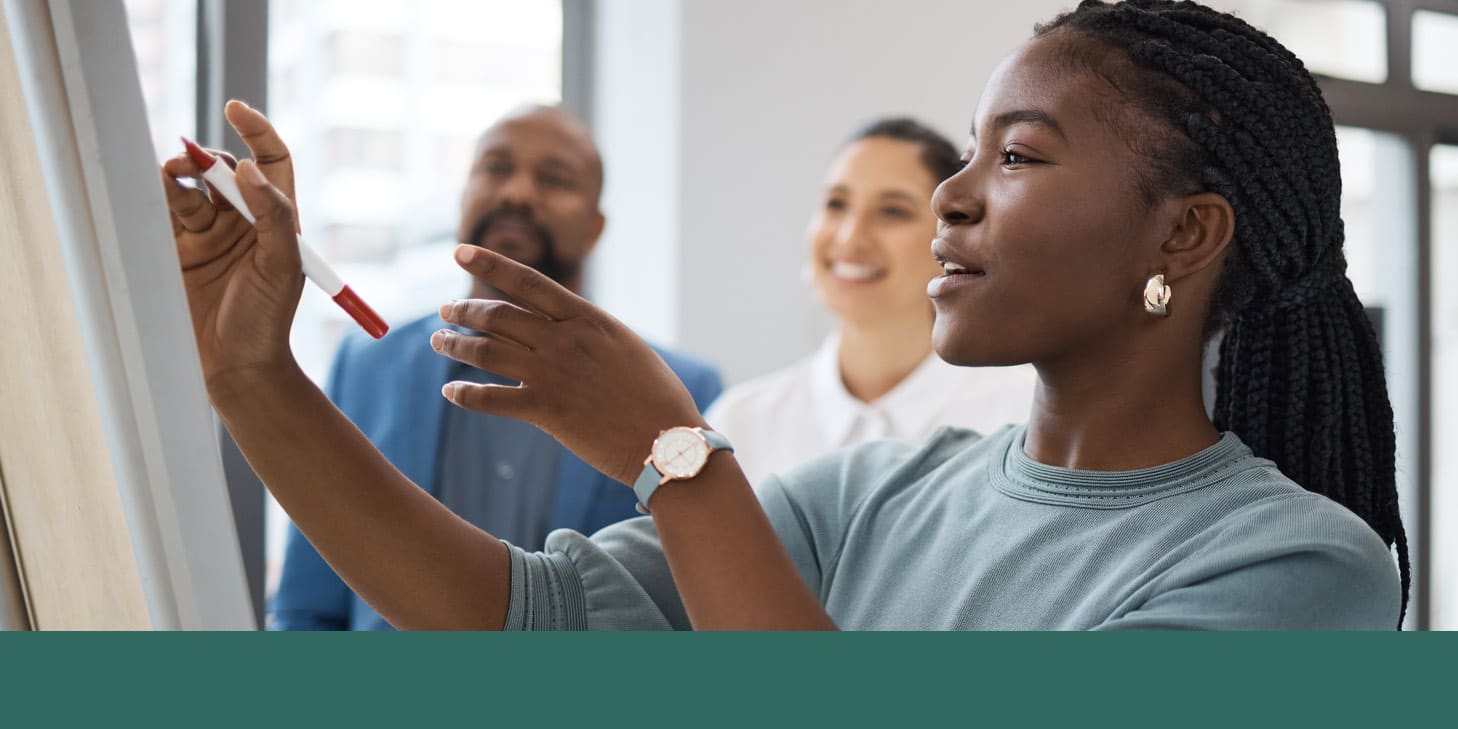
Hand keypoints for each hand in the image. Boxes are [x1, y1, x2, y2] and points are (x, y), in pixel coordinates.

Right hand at [159, 101, 303, 393]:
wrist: (234, 368)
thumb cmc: (268, 321)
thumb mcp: (283, 268)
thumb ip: (273, 216)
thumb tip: (249, 169)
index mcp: (278, 219)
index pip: (271, 160)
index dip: (257, 131)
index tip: (236, 110)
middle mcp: (243, 220)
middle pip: (223, 168)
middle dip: (207, 158)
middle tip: (192, 162)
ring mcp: (208, 233)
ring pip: (188, 184)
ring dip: (179, 173)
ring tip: (172, 176)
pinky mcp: (176, 248)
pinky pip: (163, 208)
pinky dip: (157, 193)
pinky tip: (156, 193)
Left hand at [431, 245, 707, 483]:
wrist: (668, 439)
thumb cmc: (656, 397)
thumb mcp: (626, 347)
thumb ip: (590, 332)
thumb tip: (564, 324)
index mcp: (587, 319)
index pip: (527, 281)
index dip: (490, 263)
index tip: (460, 251)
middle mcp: (565, 340)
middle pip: (498, 316)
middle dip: (465, 311)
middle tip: (446, 311)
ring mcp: (553, 374)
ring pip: (486, 351)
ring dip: (455, 345)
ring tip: (440, 342)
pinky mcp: (546, 411)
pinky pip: (490, 399)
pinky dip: (465, 394)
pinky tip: (451, 393)